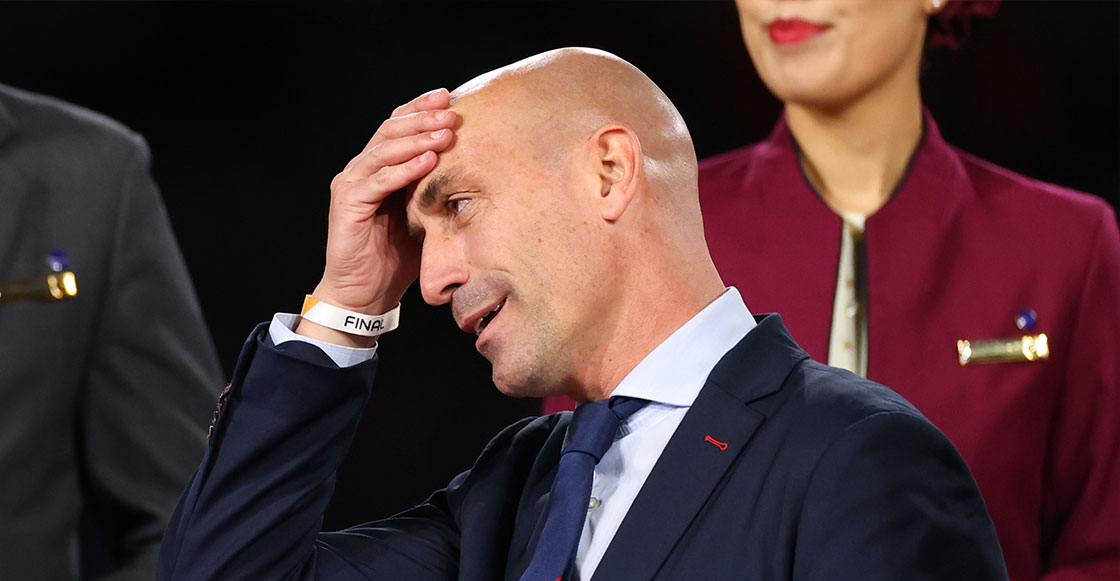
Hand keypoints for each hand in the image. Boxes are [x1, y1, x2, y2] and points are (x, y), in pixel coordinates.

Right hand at [298, 89, 455, 345]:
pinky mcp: (347, 205)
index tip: (448, 97)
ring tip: (445, 131)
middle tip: (450, 110)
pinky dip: (404, 169)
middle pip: (390, 130)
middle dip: (422, 117)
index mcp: (377, 168)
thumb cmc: (394, 258)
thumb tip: (470, 168)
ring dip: (417, 138)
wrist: (364, 294)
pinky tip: (427, 160)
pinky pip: (379, 181)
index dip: (420, 108)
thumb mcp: (421, 216)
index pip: (396, 126)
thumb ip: (433, 189)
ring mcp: (351, 185)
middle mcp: (360, 170)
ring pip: (384, 150)